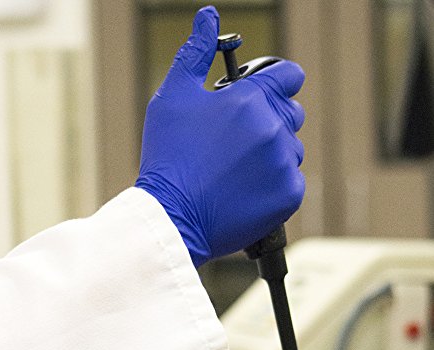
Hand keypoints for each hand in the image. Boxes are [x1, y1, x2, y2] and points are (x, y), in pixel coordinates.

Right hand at [135, 6, 304, 266]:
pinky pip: (293, 181)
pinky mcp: (289, 195)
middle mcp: (273, 128)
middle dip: (271, 121)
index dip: (277, 82)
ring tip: (237, 171)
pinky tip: (245, 191)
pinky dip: (274, 185)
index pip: (288, 75)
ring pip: (292, 150)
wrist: (172, 217)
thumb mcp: (172, 99)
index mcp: (249, 99)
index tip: (266, 94)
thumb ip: (194, 53)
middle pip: (292, 113)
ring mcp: (284, 163)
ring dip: (272, 155)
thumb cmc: (169, 159)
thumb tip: (208, 16)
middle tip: (238, 142)